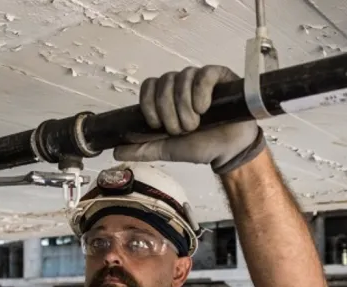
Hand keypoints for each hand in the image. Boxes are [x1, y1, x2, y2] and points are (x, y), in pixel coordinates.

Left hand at [114, 65, 265, 174]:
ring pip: (182, 78)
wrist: (229, 152)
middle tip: (182, 130)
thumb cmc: (203, 146)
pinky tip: (204, 108)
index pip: (149, 86)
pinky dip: (200, 92)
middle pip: (164, 83)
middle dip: (169, 111)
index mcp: (168, 98)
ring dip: (185, 106)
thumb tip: (116, 151)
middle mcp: (182, 85)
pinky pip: (203, 74)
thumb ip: (144, 149)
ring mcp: (200, 80)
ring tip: (196, 123)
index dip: (148, 103)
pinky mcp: (220, 76)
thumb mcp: (168, 150)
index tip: (156, 124)